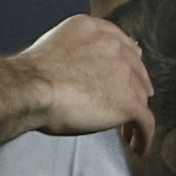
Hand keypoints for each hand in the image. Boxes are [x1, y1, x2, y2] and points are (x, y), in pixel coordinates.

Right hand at [18, 13, 153, 151]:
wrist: (30, 87)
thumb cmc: (30, 75)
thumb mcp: (55, 45)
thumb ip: (76, 51)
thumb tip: (80, 72)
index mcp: (94, 29)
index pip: (123, 46)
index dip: (126, 65)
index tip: (126, 76)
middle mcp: (114, 46)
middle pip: (136, 70)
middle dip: (134, 87)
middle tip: (126, 104)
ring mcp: (125, 74)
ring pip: (140, 96)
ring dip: (135, 112)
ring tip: (128, 129)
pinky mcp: (129, 101)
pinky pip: (146, 122)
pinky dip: (143, 136)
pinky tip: (138, 146)